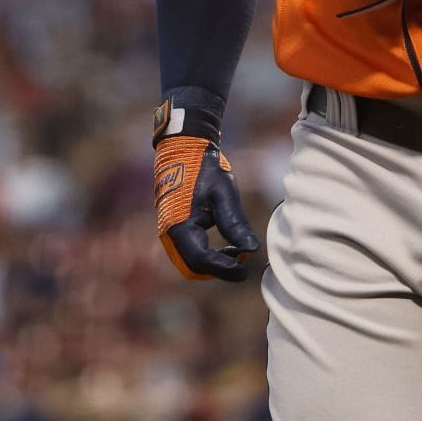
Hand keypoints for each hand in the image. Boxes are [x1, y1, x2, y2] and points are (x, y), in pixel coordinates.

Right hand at [154, 135, 259, 281]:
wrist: (183, 149)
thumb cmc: (204, 168)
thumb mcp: (224, 194)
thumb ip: (235, 224)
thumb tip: (252, 250)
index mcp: (179, 226)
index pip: (202, 260)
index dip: (225, 269)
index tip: (246, 270)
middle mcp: (169, 234)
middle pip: (193, 268)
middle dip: (218, 270)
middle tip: (242, 260)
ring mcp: (169, 232)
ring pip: (190, 263)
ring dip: (213, 264)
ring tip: (236, 251)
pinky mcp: (173, 229)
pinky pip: (189, 252)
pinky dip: (207, 255)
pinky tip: (227, 245)